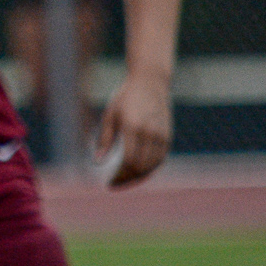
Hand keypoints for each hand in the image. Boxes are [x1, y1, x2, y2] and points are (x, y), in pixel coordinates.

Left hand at [97, 71, 172, 187]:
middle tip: (115, 184)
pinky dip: (150, 169)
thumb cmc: (126, 97)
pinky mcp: (168, 135)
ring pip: (152, 165)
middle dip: (127, 179)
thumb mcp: (110, 115)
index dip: (119, 175)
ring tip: (125, 180)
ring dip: (139, 177)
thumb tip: (97, 162)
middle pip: (141, 166)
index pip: (128, 161)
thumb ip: (105, 139)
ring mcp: (161, 134)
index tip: (109, 182)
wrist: (150, 81)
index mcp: (133, 127)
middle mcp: (149, 132)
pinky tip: (138, 172)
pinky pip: (160, 159)